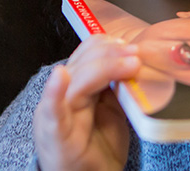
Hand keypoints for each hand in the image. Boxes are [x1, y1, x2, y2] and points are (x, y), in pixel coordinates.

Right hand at [34, 34, 141, 170]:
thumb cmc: (98, 145)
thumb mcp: (112, 107)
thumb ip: (116, 84)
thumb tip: (134, 59)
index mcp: (73, 85)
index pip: (85, 53)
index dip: (108, 45)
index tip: (132, 46)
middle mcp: (61, 94)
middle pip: (83, 62)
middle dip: (112, 54)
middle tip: (136, 55)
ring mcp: (54, 113)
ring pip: (77, 79)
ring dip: (105, 67)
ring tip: (129, 65)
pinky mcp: (54, 134)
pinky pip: (53, 111)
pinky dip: (54, 93)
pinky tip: (60, 78)